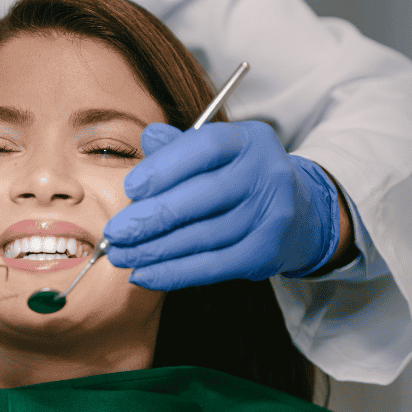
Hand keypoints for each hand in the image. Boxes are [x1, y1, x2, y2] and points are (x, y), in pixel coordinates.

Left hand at [103, 122, 339, 289]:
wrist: (297, 212)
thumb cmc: (236, 177)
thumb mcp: (213, 153)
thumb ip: (178, 147)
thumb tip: (148, 137)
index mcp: (248, 140)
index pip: (204, 147)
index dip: (164, 168)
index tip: (130, 188)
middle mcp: (266, 173)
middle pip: (202, 197)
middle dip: (151, 217)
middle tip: (114, 232)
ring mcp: (271, 214)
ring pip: (203, 236)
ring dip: (155, 250)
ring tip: (121, 255)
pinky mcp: (267, 251)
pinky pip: (213, 266)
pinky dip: (174, 273)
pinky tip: (143, 275)